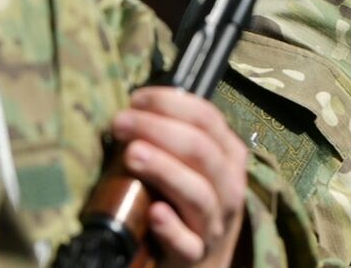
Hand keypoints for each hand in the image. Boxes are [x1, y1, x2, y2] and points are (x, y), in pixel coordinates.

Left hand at [112, 87, 248, 267]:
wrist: (199, 260)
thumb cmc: (187, 202)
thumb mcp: (191, 165)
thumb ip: (173, 139)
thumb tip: (134, 110)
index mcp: (228, 156)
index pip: (207, 118)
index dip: (171, 104)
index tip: (136, 99)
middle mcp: (229, 187)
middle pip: (201, 151)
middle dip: (158, 129)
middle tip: (121, 122)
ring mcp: (215, 223)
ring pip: (199, 193)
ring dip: (165, 169)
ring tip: (132, 154)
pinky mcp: (195, 255)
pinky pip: (188, 243)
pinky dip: (171, 227)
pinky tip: (154, 213)